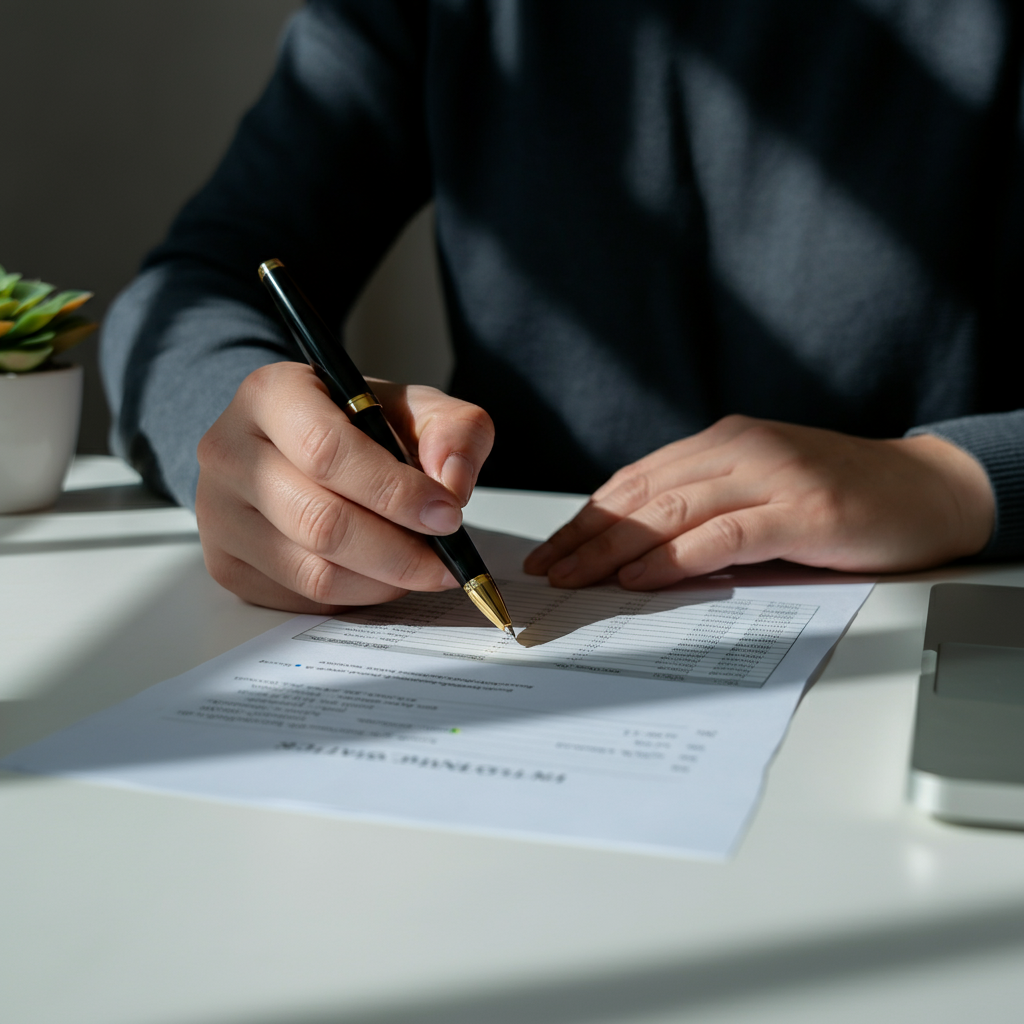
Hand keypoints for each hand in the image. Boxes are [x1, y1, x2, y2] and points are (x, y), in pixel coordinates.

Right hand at [195, 361, 493, 612]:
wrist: (296, 443)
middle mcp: (230, 452)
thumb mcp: (414, 408)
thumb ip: (453, 432)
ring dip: (382, 581)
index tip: (447, 515)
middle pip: (320, 522)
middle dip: (398, 551)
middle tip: (445, 561)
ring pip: (312, 572)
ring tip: (420, 568)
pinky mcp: (225, 563)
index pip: (328, 452)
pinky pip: (302, 600)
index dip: (395, 492)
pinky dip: (356, 597)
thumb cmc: (356, 424)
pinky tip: (381, 575)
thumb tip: (452, 484)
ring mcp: (218, 513)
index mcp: (271, 394)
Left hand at [524, 415, 994, 588]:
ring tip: (575, 578)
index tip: (552, 549)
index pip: (636, 480)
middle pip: (643, 495)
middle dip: (587, 537)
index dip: (588, 517)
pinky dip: (675, 557)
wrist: (928, 488)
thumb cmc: (838, 494)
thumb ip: (706, 504)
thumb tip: (635, 549)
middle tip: (547, 571)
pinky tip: (639, 577)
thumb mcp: (760, 487)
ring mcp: (774, 476)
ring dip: (614, 549)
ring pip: (672, 510)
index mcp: (722, 441)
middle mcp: (741, 449)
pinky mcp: (803, 510)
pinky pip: (724, 534)